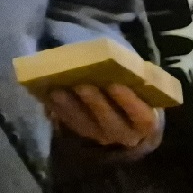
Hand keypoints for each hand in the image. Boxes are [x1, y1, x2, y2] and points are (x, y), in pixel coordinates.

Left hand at [47, 83, 162, 154]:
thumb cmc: (134, 90)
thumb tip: (112, 57)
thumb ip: (132, 77)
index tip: (115, 84)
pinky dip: (58, 109)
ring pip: (86, 125)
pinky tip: (47, 95)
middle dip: (95, 104)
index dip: (129, 102)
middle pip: (110, 123)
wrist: (125, 110)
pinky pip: (69, 123)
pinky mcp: (83, 132)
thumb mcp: (139, 85)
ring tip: (57, 90)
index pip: (142, 117)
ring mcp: (102, 136)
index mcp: (145, 123)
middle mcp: (125, 134)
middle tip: (82, 85)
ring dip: (70, 108)